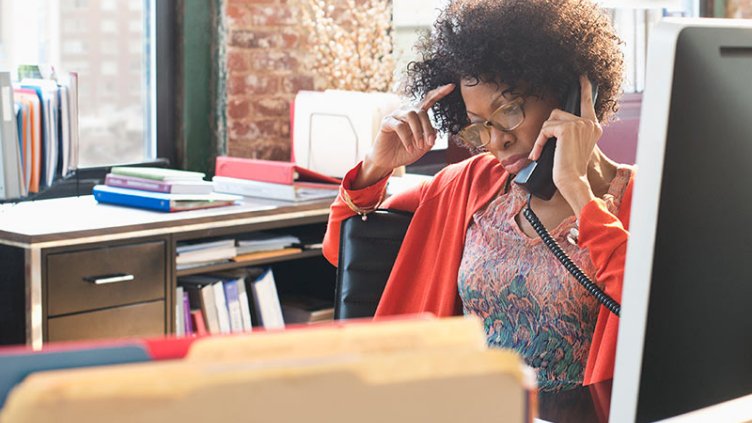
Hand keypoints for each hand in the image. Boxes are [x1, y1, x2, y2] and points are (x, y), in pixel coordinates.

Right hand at [359, 84, 455, 183]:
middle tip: (430, 142)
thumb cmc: (405, 152)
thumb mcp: (422, 148)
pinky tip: (409, 148)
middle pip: (421, 112)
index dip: (439, 93)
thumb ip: (430, 139)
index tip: (451, 86)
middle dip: (428, 128)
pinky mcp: (387, 122)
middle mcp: (406, 112)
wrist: (387, 161)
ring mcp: (396, 115)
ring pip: (411, 116)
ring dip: (418, 132)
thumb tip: (436, 131)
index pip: (429, 101)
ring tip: (419, 146)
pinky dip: (407, 139)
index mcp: (417, 116)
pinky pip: (399, 126)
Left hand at [528, 76, 600, 210]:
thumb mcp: (572, 146)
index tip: (582, 77)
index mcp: (593, 126)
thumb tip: (554, 120)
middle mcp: (589, 123)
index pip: (587, 103)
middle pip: (558, 114)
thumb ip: (570, 130)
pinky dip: (538, 142)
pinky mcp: (567, 128)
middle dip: (547, 130)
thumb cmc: (569, 167)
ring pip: (550, 121)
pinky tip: (538, 155)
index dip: (585, 89)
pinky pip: (545, 130)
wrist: (572, 180)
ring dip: (542, 137)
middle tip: (544, 147)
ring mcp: (580, 124)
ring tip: (542, 152)